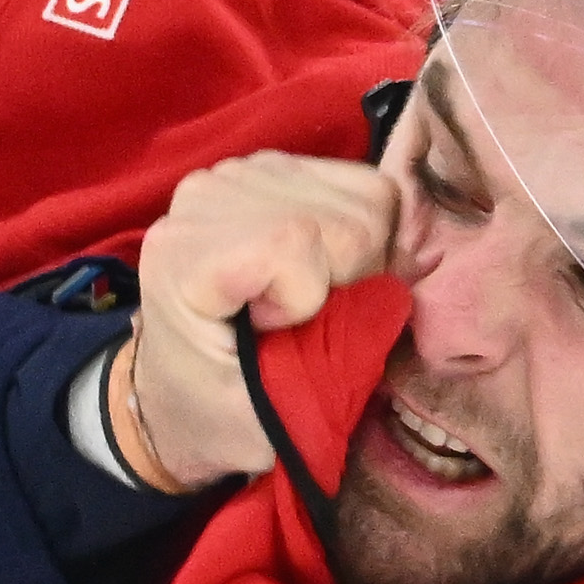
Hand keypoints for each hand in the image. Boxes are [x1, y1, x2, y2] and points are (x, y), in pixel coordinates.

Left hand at [116, 149, 403, 488]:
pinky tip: (316, 264)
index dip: (310, 295)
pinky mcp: (276, 165)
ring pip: (365, 197)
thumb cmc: (216, 414)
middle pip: (344, 218)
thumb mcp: (269, 418)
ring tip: (307, 296)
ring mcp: (241, 172)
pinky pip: (364, 185)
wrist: (180, 393)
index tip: (273, 330)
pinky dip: (363, 232)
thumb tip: (403, 283)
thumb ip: (335, 360)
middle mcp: (205, 196)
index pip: (291, 239)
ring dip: (358, 258)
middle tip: (307, 321)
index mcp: (183, 254)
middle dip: (350, 279)